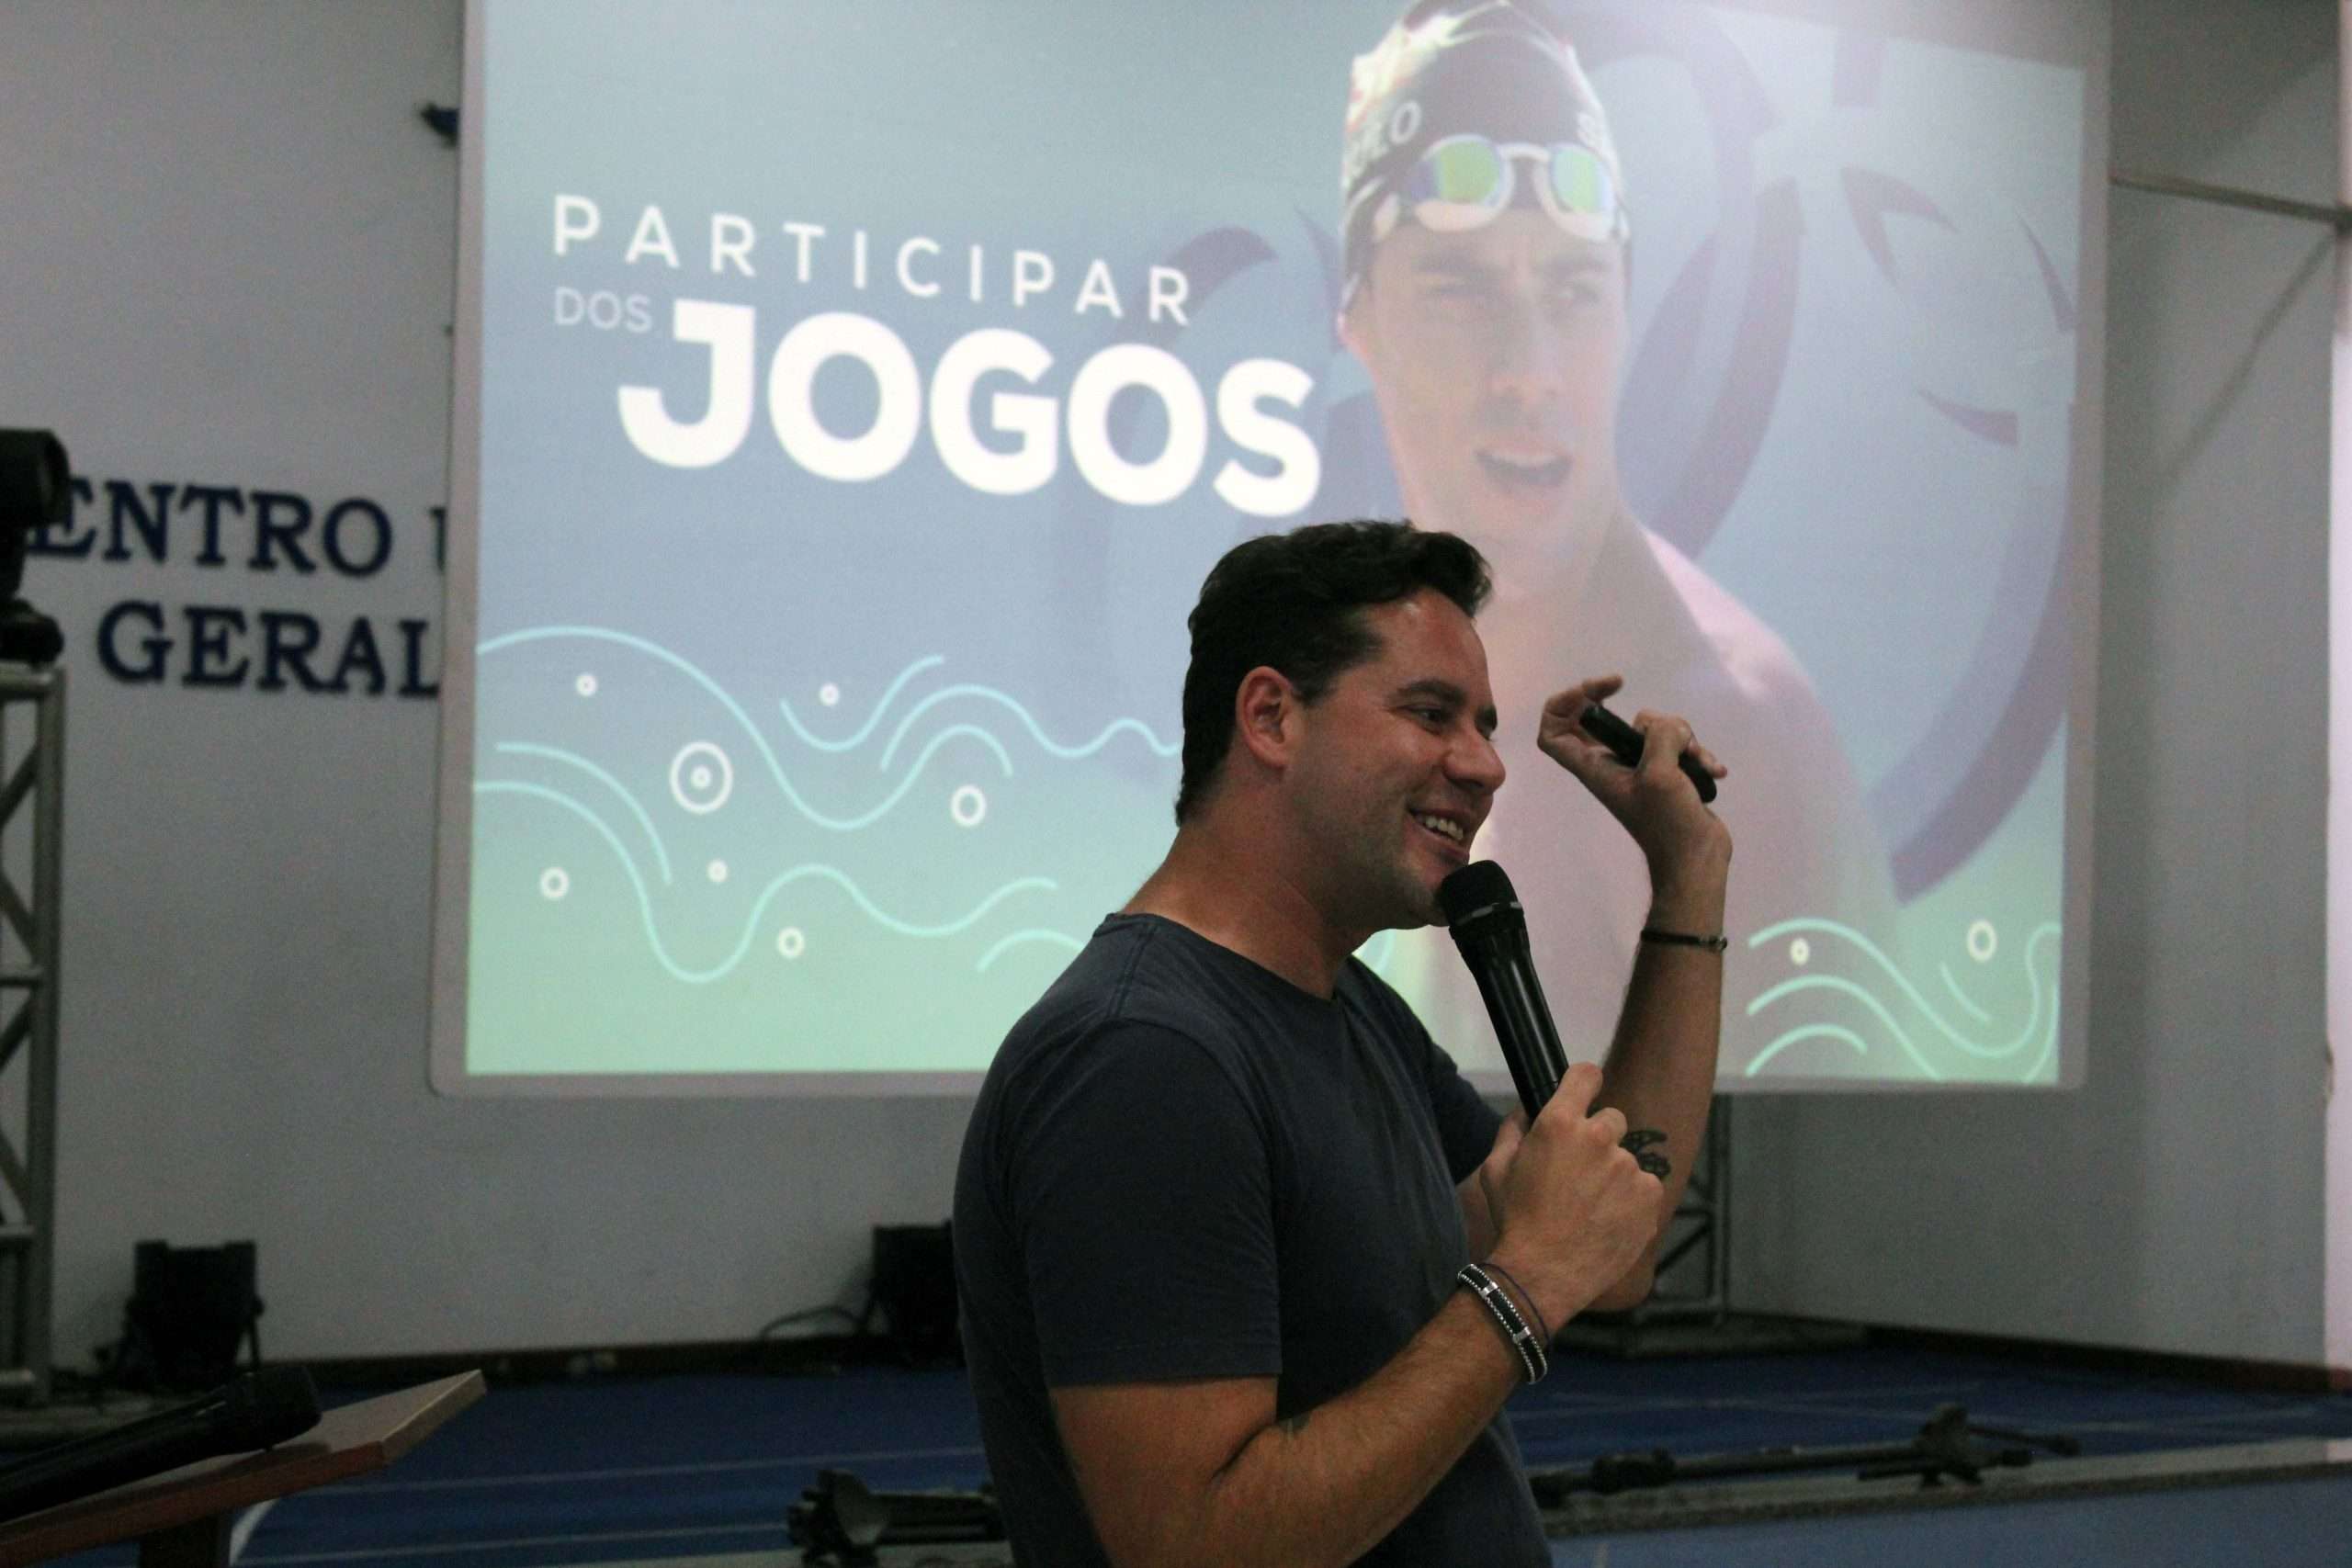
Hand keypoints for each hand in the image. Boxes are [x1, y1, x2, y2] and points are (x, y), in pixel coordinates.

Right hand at [1477, 1063, 1664, 1328]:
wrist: (1543, 1275)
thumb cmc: (1515, 1220)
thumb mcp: (1495, 1170)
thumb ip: (1512, 1131)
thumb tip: (1525, 1112)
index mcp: (1560, 1123)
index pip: (1586, 1075)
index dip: (1584, 1083)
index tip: (1583, 1094)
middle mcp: (1600, 1137)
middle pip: (1612, 1119)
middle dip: (1598, 1139)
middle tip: (1579, 1173)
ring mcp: (1630, 1167)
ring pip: (1627, 1159)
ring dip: (1614, 1175)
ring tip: (1592, 1208)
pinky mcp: (1650, 1197)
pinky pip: (1644, 1188)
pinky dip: (1631, 1200)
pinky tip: (1608, 1221)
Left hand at [1535, 675, 1730, 914]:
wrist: (1697, 859)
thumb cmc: (1668, 822)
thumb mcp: (1659, 774)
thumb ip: (1658, 737)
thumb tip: (1668, 728)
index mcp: (1594, 767)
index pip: (1554, 732)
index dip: (1562, 705)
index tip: (1593, 692)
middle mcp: (1611, 764)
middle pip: (1606, 720)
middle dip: (1634, 711)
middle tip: (1643, 701)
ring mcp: (1641, 768)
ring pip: (1653, 729)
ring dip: (1681, 737)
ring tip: (1695, 761)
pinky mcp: (1667, 773)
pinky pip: (1679, 746)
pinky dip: (1696, 754)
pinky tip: (1713, 772)